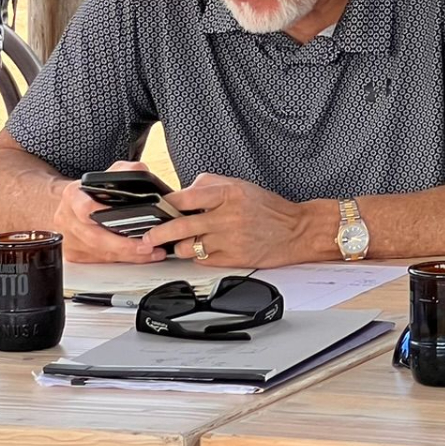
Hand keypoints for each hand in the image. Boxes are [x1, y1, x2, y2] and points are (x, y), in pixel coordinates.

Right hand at [53, 158, 165, 264]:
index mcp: (74, 195)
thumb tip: (141, 175)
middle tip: (146, 246)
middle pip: (94, 237)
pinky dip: (120, 259)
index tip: (123, 219)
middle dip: (122, 244)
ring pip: (98, 252)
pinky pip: (98, 260)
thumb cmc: (94, 188)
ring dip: (126, 255)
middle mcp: (67, 218)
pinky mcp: (74, 253)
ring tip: (150, 252)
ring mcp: (69, 238)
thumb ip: (127, 171)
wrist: (72, 201)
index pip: (85, 207)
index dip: (102, 214)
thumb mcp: (110, 172)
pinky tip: (138, 256)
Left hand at [142, 173, 314, 268]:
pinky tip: (204, 250)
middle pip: (180, 226)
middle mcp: (227, 216)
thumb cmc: (270, 209)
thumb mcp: (242, 186)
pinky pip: (201, 260)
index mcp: (229, 194)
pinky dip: (199, 256)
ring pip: (188, 247)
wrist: (296, 231)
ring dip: (181, 247)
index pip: (186, 197)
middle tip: (147, 237)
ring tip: (184, 243)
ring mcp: (229, 240)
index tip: (157, 208)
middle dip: (158, 234)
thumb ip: (212, 184)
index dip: (166, 204)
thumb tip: (184, 191)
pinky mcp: (231, 259)